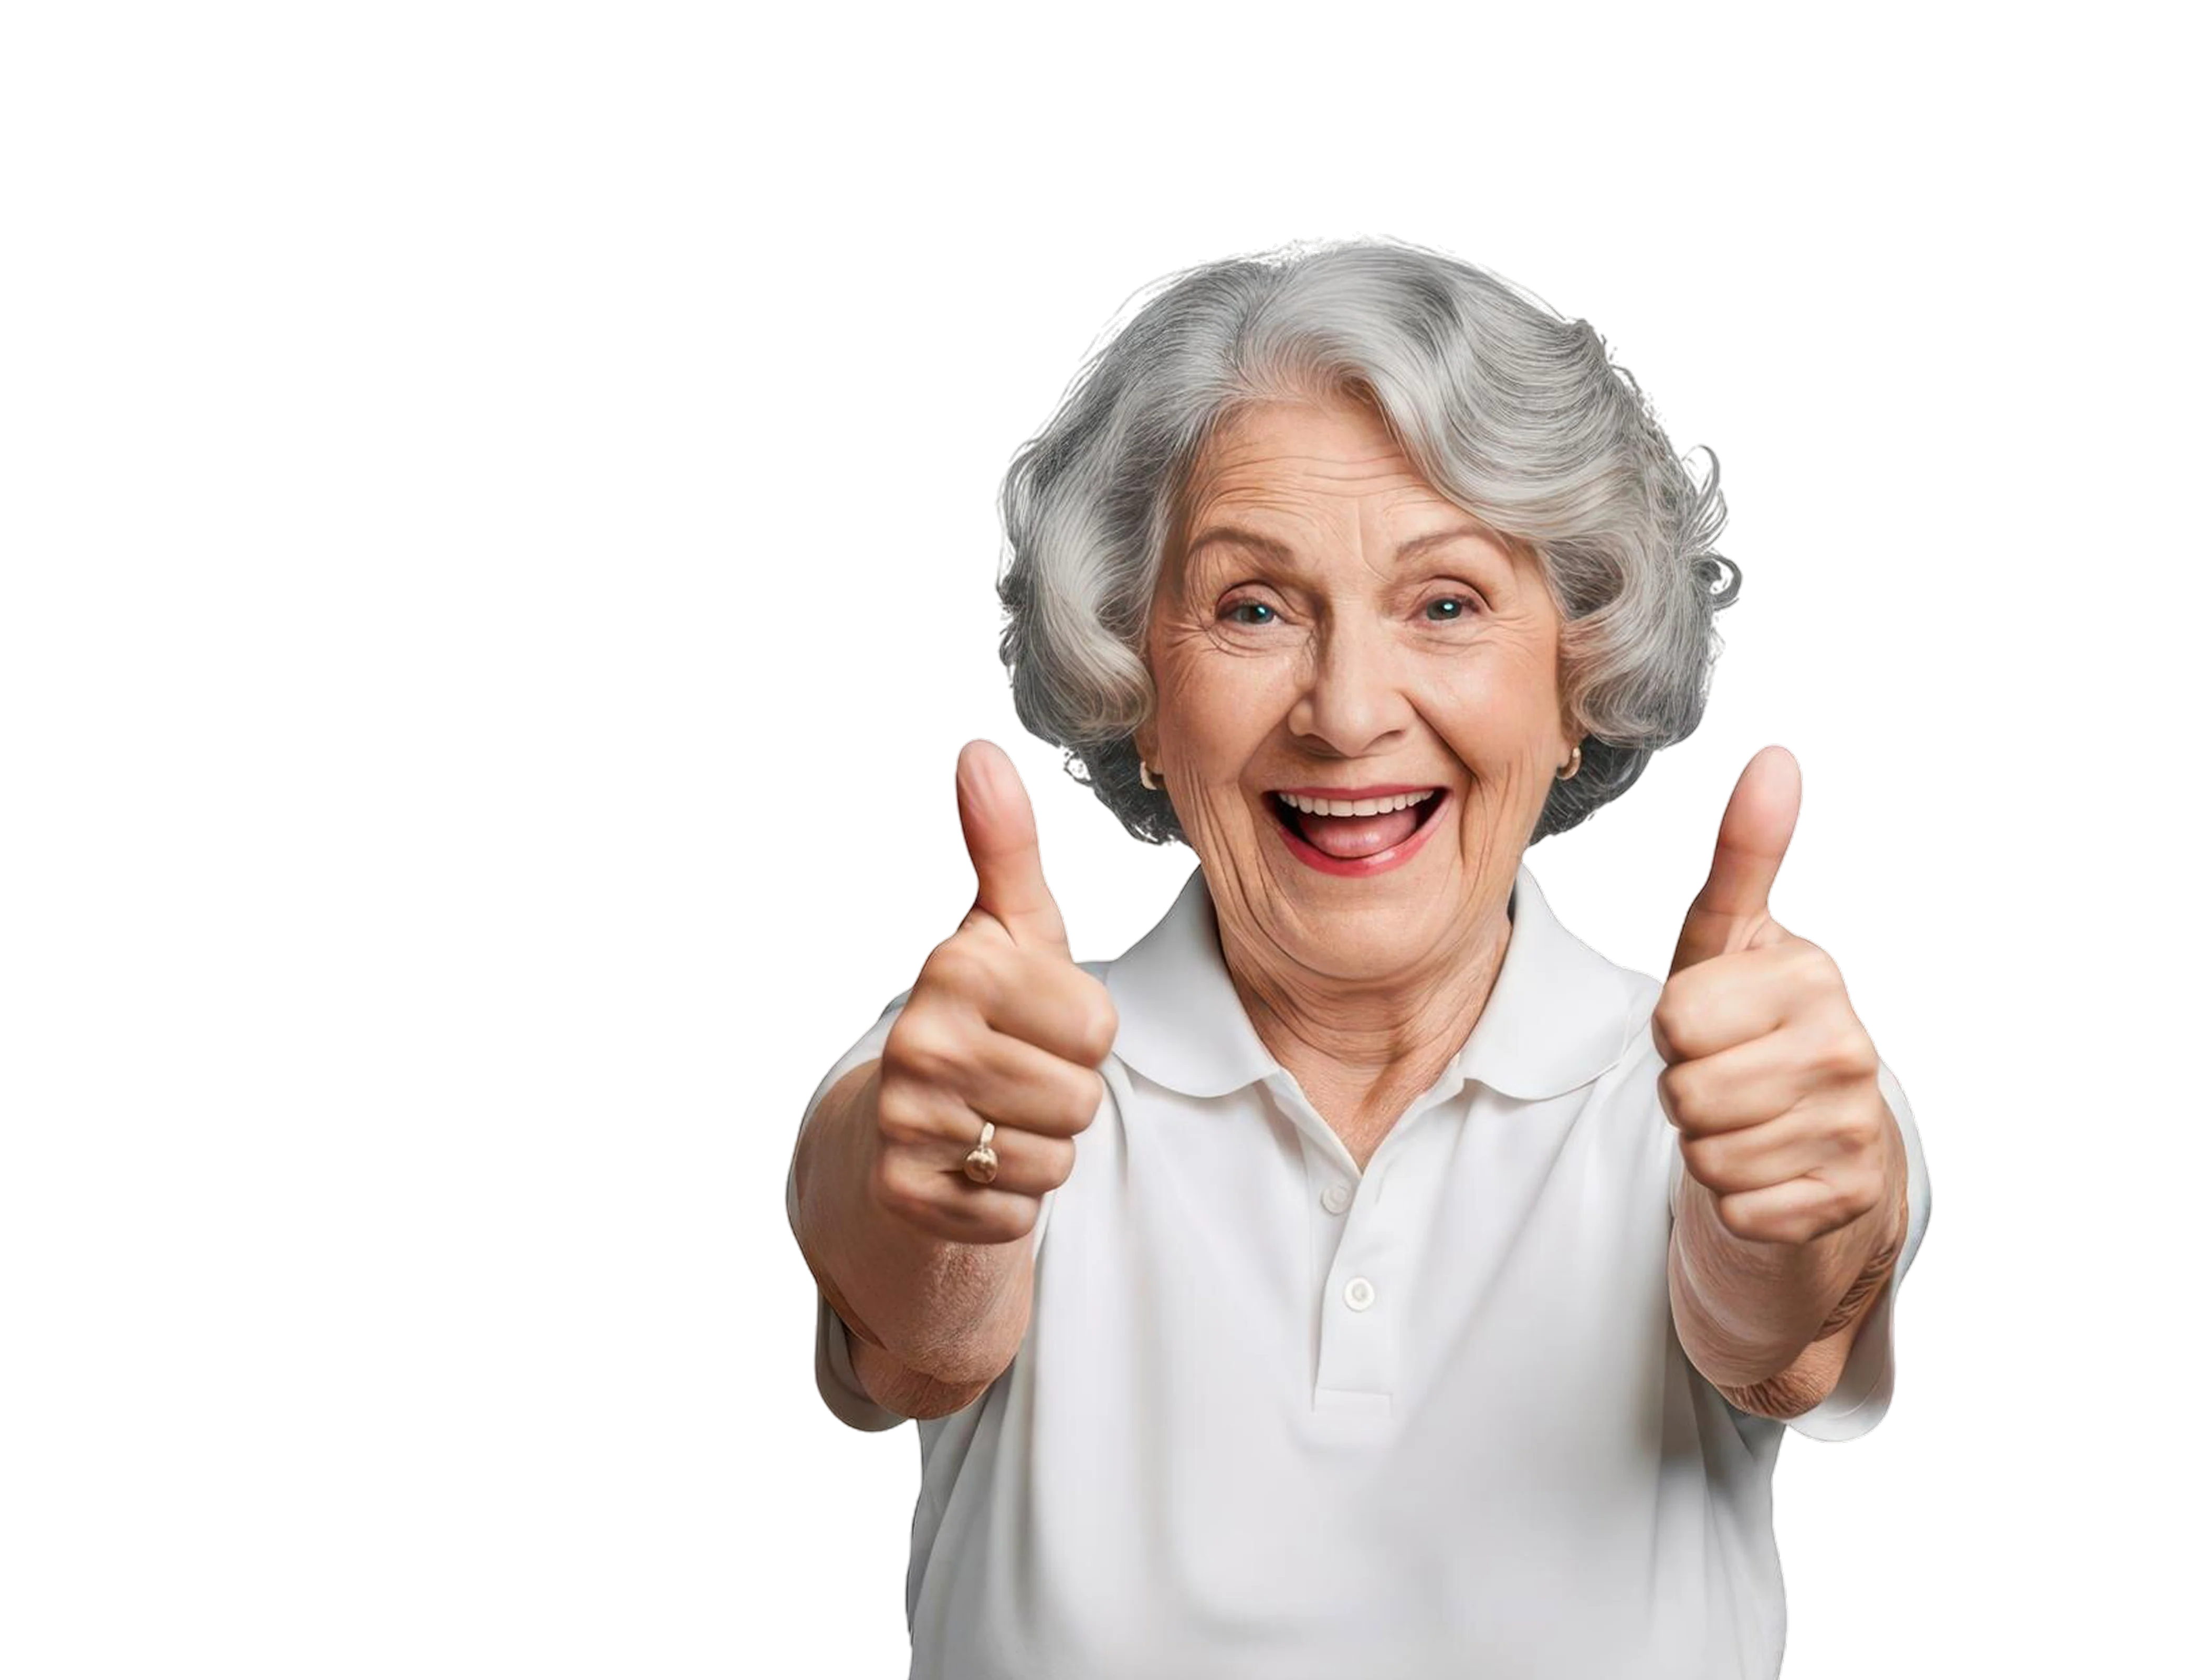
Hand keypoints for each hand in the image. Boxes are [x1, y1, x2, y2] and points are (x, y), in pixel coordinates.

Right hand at [864, 738, 1118, 1245]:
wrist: (906, 1116)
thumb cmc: (986, 1014)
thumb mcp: (1011, 928)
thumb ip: (1006, 845)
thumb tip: (979, 751)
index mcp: (956, 969)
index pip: (1098, 1028)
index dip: (1086, 1033)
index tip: (1040, 1022)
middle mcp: (920, 1042)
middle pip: (1079, 1099)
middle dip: (1065, 1096)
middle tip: (1020, 1076)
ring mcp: (905, 1122)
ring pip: (1051, 1159)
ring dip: (1040, 1148)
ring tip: (999, 1117)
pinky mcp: (906, 1194)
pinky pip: (1015, 1214)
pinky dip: (1009, 1201)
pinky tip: (976, 1166)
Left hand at [1654, 744, 1895, 1247]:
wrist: (1816, 1131)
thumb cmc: (1751, 1024)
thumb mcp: (1730, 939)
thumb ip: (1745, 854)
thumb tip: (1775, 757)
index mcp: (1812, 975)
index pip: (1677, 1018)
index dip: (1672, 1028)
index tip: (1708, 1021)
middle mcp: (1847, 1047)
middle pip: (1688, 1091)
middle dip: (1685, 1090)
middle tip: (1723, 1075)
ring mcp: (1854, 1126)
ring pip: (1708, 1154)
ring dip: (1706, 1145)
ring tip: (1744, 1118)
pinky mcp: (1846, 1197)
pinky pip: (1739, 1208)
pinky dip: (1736, 1199)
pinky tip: (1768, 1168)